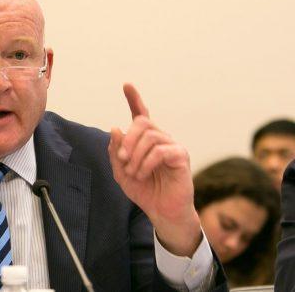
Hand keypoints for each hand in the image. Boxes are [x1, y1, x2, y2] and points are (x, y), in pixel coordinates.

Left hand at [108, 83, 201, 256]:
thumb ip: (115, 152)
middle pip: (142, 123)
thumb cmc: (144, 191)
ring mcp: (172, 146)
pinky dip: (146, 163)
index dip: (134, 99)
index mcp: (145, 140)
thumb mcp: (121, 172)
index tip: (126, 85)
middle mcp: (160, 138)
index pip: (140, 114)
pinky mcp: (181, 156)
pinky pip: (161, 151)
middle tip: (121, 158)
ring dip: (135, 155)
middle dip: (127, 139)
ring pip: (150, 137)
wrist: (161, 212)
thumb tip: (115, 128)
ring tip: (133, 172)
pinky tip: (142, 174)